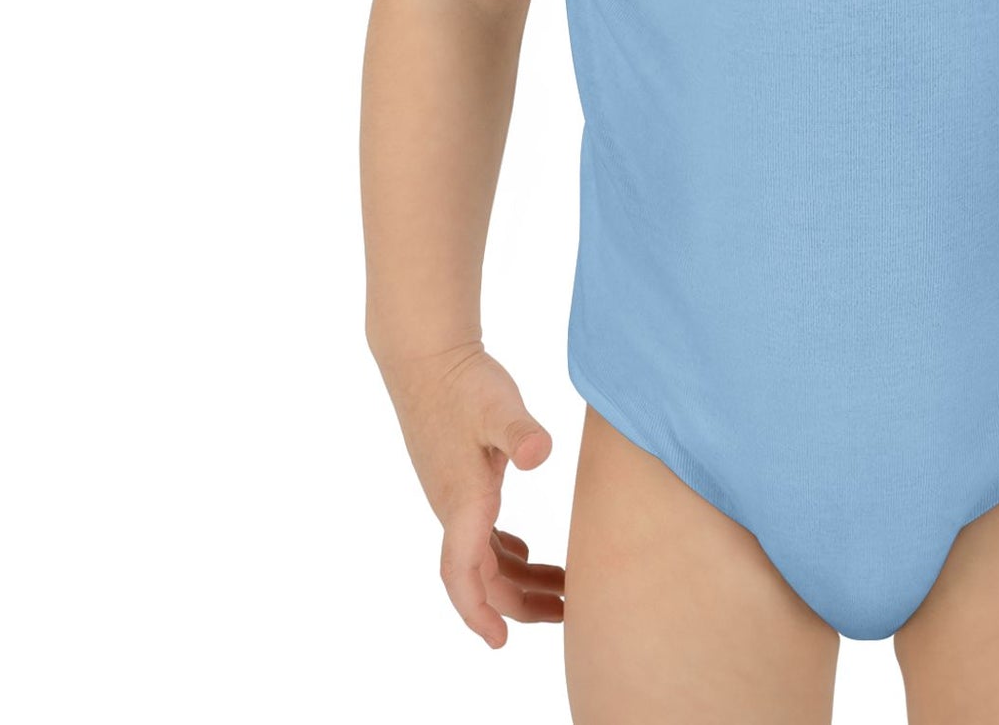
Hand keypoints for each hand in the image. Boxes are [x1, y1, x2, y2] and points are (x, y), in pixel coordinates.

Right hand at [374, 339, 565, 644]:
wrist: (428, 356)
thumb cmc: (464, 382)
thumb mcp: (498, 405)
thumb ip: (520, 432)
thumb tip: (540, 452)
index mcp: (463, 502)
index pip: (463, 575)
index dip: (479, 612)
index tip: (501, 641)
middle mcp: (454, 509)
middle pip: (483, 577)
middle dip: (521, 603)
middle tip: (569, 613)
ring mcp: (455, 496)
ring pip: (484, 558)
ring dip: (519, 578)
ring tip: (563, 589)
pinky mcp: (461, 480)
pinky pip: (481, 534)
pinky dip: (505, 551)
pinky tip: (527, 548)